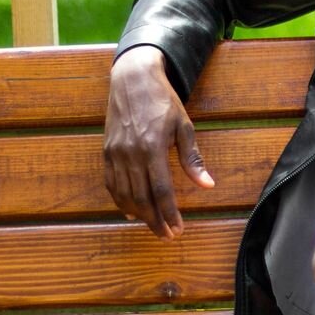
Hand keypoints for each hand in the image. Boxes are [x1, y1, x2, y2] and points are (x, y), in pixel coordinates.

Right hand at [103, 45, 213, 238]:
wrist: (133, 79)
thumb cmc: (163, 101)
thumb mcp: (184, 126)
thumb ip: (193, 158)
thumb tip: (207, 185)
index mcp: (153, 147)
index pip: (161, 190)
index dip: (170, 213)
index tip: (178, 229)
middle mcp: (131, 153)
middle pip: (142, 198)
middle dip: (155, 220)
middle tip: (167, 235)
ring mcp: (115, 153)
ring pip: (124, 194)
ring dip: (138, 215)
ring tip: (153, 227)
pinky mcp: (106, 151)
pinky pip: (111, 183)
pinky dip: (119, 200)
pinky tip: (130, 211)